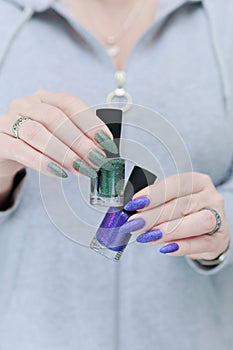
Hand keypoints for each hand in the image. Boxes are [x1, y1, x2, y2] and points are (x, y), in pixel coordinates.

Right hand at [0, 90, 116, 179]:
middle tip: (96, 160)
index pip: (70, 104)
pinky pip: (20, 149)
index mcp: (44, 98)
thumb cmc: (34, 142)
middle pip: (55, 118)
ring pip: (37, 132)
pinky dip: (42, 162)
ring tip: (80, 168)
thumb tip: (101, 151)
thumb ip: (75, 138)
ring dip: (63, 152)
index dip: (90, 122)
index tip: (106, 142)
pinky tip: (58, 172)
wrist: (3, 150)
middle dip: (80, 141)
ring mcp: (8, 120)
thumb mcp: (55, 133)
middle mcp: (25, 104)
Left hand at [123, 172, 228, 259]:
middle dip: (155, 215)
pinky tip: (166, 248)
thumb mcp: (170, 202)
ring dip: (170, 229)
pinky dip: (183, 246)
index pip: (176, 184)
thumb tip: (130, 209)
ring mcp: (219, 218)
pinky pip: (202, 243)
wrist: (205, 233)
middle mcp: (211, 197)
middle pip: (183, 204)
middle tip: (135, 223)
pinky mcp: (219, 240)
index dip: (154, 194)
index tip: (135, 203)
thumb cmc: (184, 213)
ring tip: (149, 236)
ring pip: (199, 221)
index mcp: (198, 181)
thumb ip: (154, 204)